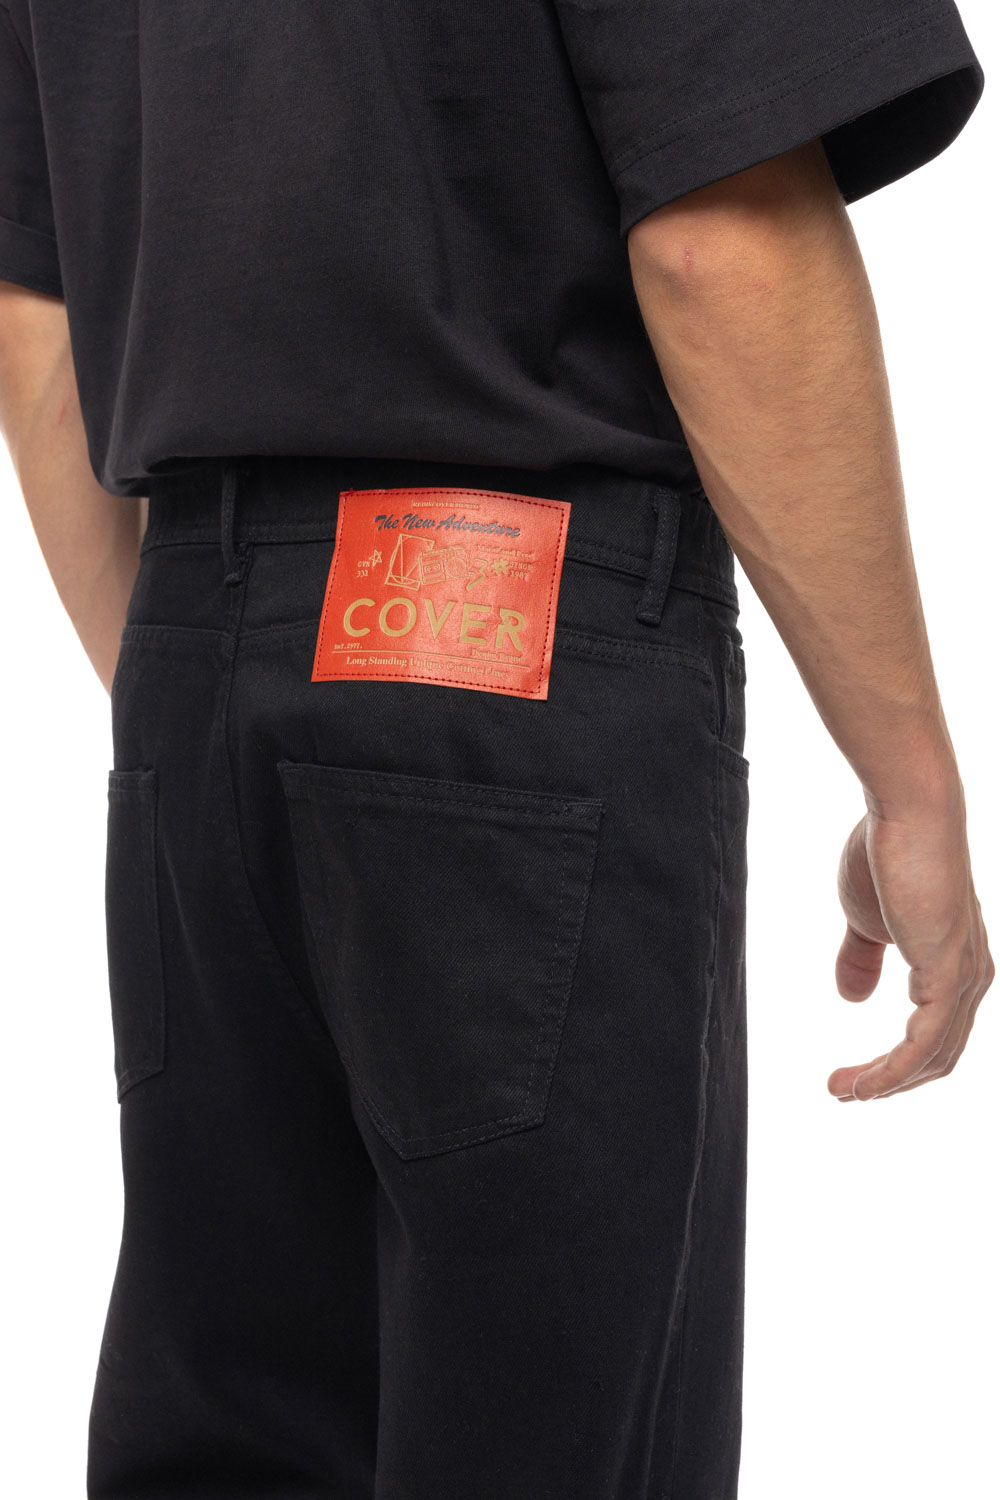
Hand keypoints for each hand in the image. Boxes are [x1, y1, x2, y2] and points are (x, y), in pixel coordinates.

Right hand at [829, 801, 993, 1100]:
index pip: (935, 1034)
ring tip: (842, 1092)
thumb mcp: (865, 918)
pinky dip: (892, 1072)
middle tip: (841, 1092)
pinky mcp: (948, 974)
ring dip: (885, 1083)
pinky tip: (863, 1083)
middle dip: (889, 1082)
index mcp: (956, 965)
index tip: (850, 1077)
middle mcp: (971, 977)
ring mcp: (963, 978)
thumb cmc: (887, 852)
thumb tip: (851, 999)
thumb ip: (862, 958)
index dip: (896, 1063)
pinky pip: (922, 1043)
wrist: (907, 811)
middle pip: (938, 1056)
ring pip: (932, 1057)